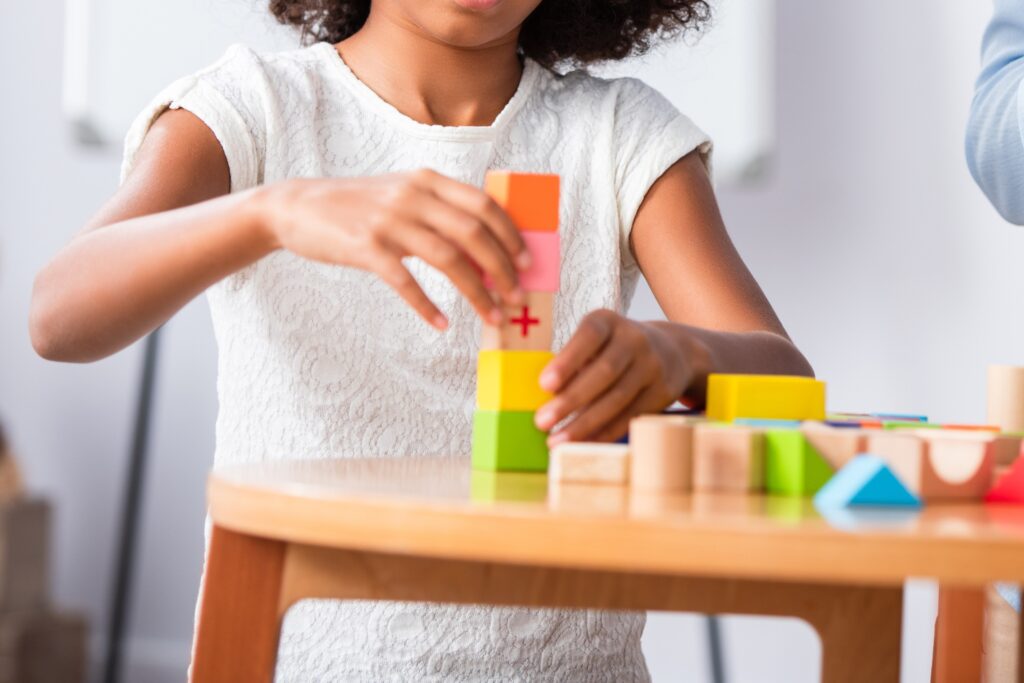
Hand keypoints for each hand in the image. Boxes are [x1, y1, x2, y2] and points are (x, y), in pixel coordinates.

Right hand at [251, 169, 530, 329]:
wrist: (296, 207)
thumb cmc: (357, 206)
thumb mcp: (401, 195)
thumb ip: (439, 212)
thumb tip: (486, 247)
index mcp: (427, 181)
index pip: (484, 205)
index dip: (511, 235)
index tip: (527, 262)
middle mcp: (413, 196)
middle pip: (474, 233)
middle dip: (503, 269)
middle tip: (516, 297)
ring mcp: (389, 221)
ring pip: (449, 260)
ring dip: (477, 293)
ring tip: (492, 317)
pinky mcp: (366, 248)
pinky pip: (406, 282)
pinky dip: (428, 307)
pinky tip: (442, 323)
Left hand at [534, 310, 693, 443]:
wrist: (671, 351)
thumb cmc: (612, 350)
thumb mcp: (595, 343)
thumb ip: (571, 364)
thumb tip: (543, 400)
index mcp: (608, 322)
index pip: (589, 336)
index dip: (568, 361)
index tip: (544, 385)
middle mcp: (634, 339)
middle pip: (603, 372)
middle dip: (571, 400)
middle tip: (541, 421)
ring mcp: (653, 366)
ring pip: (617, 399)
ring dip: (584, 424)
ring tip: (556, 440)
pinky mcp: (663, 391)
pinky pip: (630, 415)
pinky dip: (604, 432)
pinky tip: (582, 442)